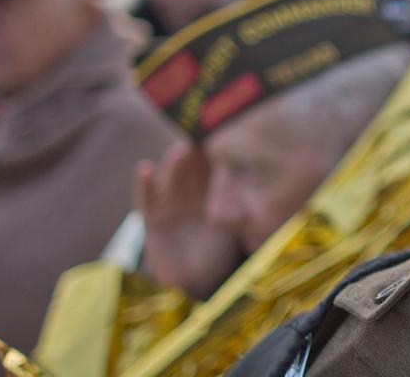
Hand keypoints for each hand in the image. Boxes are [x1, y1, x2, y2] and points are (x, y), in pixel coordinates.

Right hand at [135, 142, 239, 298]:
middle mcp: (192, 190)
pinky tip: (144, 169)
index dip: (221, 151)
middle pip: (194, 165)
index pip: (216, 165)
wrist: (195, 277)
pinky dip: (146, 183)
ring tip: (182, 150)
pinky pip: (149, 198)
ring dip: (176, 163)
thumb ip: (243, 218)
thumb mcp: (234, 230)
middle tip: (205, 136)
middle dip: (199, 150)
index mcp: (213, 190)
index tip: (229, 133)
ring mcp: (172, 201)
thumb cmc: (219, 248)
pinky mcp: (153, 215)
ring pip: (174, 176)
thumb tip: (265, 210)